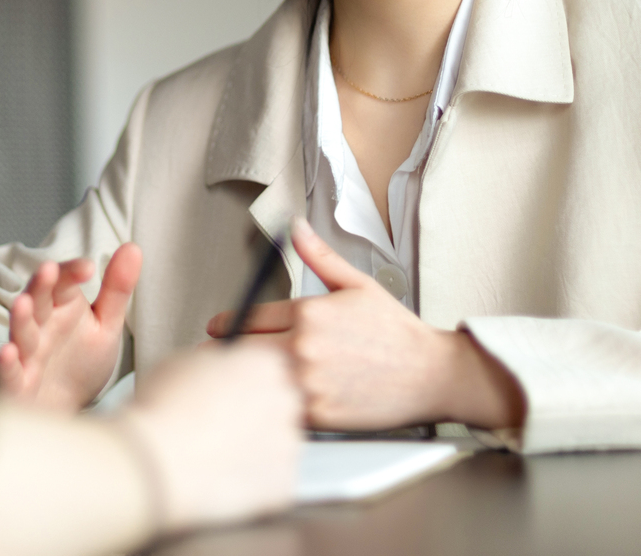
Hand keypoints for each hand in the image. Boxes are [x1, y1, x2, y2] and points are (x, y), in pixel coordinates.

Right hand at [0, 243, 141, 411]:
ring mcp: (28, 356)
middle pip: (37, 300)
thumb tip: (133, 247)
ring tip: (23, 304)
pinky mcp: (19, 387)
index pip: (62, 281)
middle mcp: (41, 327)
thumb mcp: (105, 324)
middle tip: (48, 270)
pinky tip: (7, 352)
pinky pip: (11, 374)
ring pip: (21, 333)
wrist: (65, 409)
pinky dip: (7, 364)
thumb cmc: (80, 361)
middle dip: (40, 285)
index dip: (71, 272)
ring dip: (21, 319)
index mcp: (61, 307)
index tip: (89, 267)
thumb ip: (117, 288)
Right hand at [114, 344, 300, 532]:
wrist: (157, 461)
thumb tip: (219, 370)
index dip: (249, 382)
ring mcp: (287, 443)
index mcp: (264, 364)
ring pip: (280, 444)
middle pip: (282, 404)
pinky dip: (256, 482)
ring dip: (259, 448)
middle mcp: (284, 400)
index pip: (273, 369)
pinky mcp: (282, 483)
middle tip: (226, 425)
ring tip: (219, 455)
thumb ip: (218, 362)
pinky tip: (226, 477)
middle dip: (260, 414)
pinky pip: (275, 481)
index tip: (234, 393)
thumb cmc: (163, 409)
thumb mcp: (185, 361)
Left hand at [205, 217, 525, 431]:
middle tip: (210, 356)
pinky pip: (278, 411)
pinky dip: (268, 407)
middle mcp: (304, 348)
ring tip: (229, 383)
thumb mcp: (357, 284)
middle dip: (223, 352)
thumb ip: (319, 257)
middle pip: (243, 351)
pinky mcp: (318, 415)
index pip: (250, 316)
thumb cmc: (396, 332)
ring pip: (254, 383)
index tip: (215, 327)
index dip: (227, 322)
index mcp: (309, 313)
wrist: (430, 375)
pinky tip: (261, 405)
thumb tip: (295, 227)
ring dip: (241, 381)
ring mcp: (309, 384)